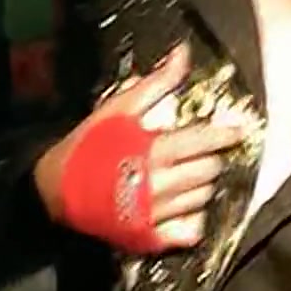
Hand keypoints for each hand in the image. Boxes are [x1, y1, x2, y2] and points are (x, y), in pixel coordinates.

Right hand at [35, 43, 247, 249]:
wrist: (53, 189)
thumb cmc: (88, 146)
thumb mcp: (119, 108)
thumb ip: (157, 83)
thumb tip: (183, 54)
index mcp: (153, 151)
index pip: (204, 141)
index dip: (224, 135)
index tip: (237, 131)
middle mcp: (159, 185)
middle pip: (209, 171)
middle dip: (209, 157)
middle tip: (198, 151)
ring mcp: (156, 214)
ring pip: (203, 198)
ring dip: (201, 184)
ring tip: (186, 174)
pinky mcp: (151, 236)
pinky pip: (190, 229)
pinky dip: (193, 216)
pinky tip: (182, 204)